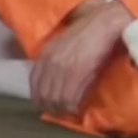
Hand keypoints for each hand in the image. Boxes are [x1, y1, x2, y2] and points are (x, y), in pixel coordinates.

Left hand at [31, 0, 132, 115]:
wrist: (103, 24)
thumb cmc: (86, 35)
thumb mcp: (63, 47)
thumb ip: (55, 63)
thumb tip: (54, 83)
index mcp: (45, 55)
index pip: (34, 82)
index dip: (38, 97)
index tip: (44, 105)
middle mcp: (51, 62)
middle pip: (43, 94)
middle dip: (49, 106)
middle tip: (58, 113)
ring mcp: (63, 68)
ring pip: (55, 98)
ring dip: (61, 109)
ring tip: (68, 113)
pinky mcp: (78, 72)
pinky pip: (69, 97)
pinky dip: (71, 106)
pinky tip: (76, 109)